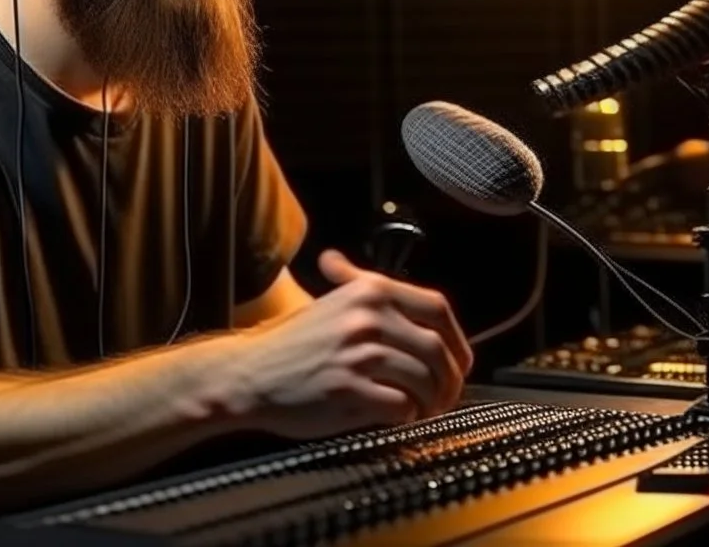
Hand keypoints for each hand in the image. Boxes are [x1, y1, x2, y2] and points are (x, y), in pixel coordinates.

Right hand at [234, 249, 472, 439]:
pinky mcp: (350, 390)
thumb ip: (373, 298)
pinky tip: (396, 417)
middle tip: (444, 396)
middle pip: (438, 349)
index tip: (459, 360)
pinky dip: (407, 418)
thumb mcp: (332, 302)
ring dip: (431, 402)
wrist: (249, 373)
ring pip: (425, 381)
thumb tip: (417, 304)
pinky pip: (402, 407)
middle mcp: (367, 317)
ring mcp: (359, 354)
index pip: (437, 308)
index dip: (458, 339)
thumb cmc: (291, 343)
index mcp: (368, 291)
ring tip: (420, 410)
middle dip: (450, 380)